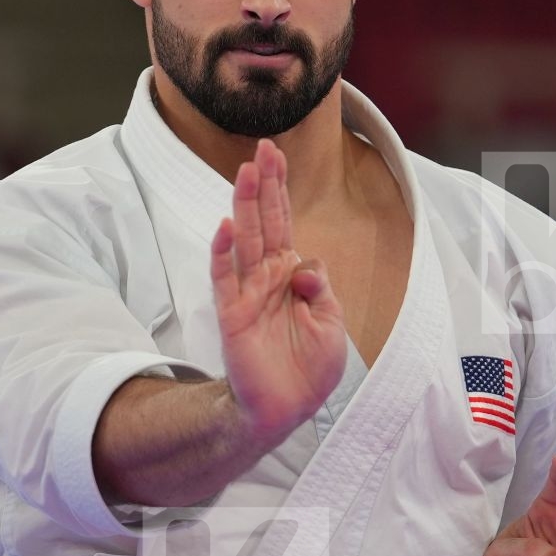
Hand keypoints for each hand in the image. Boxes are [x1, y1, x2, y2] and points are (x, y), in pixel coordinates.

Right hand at [211, 137, 347, 447]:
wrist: (288, 407)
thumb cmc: (310, 367)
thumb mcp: (332, 322)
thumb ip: (320, 287)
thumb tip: (304, 265)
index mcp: (292, 273)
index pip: (284, 221)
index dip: (279, 188)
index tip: (275, 154)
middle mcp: (267, 276)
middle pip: (263, 221)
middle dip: (263, 185)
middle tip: (262, 148)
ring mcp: (248, 292)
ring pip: (244, 241)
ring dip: (243, 207)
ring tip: (244, 174)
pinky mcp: (232, 314)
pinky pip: (225, 278)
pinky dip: (223, 253)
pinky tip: (224, 227)